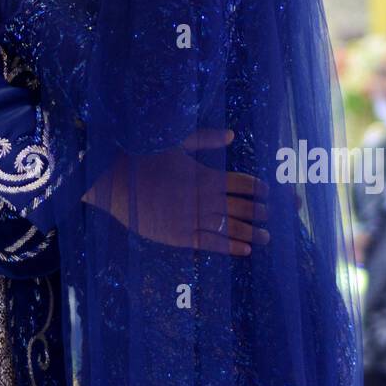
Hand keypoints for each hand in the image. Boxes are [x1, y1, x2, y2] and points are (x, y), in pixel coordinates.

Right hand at [84, 131, 270, 255]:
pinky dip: (232, 248)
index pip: (244, 183)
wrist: (116, 180)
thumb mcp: (177, 142)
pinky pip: (213, 245)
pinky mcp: (180, 236)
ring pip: (233, 229)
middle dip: (261, 212)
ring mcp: (193, 219)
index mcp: (206, 175)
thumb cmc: (146, 158)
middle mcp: (204, 199)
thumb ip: (206, 139)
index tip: (266, 193)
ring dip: (253, 234)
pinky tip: (245, 251)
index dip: (259, 189)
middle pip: (244, 207)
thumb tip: (231, 134)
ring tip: (266, 238)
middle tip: (270, 215)